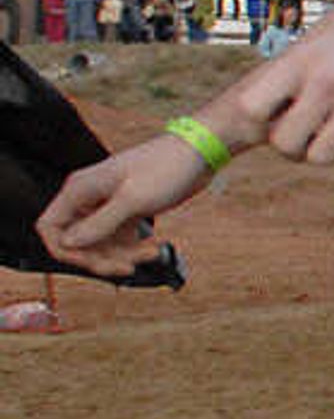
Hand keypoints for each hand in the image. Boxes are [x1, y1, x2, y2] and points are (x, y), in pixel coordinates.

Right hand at [40, 133, 214, 267]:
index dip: (65, 249)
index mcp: (81, 190)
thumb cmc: (166, 166)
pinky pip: (121, 239)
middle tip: (129, 265)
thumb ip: (99, 223)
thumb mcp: (133, 199)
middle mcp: (90, 198)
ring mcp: (109, 206)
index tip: (90, 261)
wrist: (198, 153)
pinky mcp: (128, 211)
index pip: (50, 227)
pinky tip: (157, 246)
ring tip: (152, 251)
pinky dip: (136, 248)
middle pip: (77, 242)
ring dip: (124, 255)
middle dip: (102, 258)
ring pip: (102, 244)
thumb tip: (69, 243)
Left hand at [242, 23, 333, 165]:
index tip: (280, 121)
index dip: (262, 123)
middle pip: (284, 144)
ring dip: (331, 150)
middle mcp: (329, 78)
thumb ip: (289, 82)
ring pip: (320, 158)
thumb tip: (253, 128)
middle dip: (296, 148)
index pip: (251, 107)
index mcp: (305, 60)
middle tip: (313, 136)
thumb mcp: (325, 52)